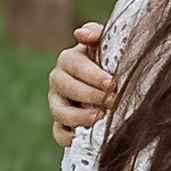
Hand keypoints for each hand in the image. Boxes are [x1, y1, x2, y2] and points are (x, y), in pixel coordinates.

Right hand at [47, 24, 112, 149]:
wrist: (113, 86)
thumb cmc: (109, 62)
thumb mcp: (105, 44)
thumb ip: (95, 34)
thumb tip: (80, 33)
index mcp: (68, 60)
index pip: (74, 65)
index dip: (92, 74)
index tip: (111, 82)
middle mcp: (58, 80)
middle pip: (66, 88)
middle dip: (90, 95)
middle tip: (112, 100)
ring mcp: (57, 103)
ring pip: (59, 111)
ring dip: (79, 116)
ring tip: (99, 117)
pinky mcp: (60, 124)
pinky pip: (58, 133)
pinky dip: (67, 136)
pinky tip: (82, 136)